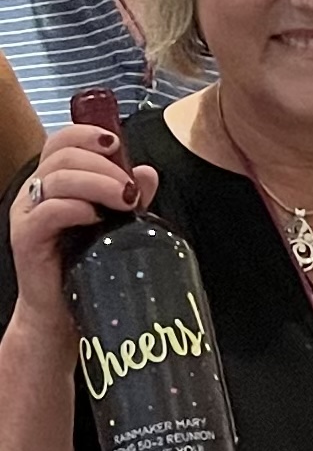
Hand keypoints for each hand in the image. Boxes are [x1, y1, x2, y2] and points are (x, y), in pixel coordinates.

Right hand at [10, 125, 157, 335]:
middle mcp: (35, 192)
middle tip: (129, 190)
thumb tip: (147, 172)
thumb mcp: (114, 224)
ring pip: (58, 178)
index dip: (89, 135)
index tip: (118, 145)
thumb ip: (128, 194)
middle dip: (104, 166)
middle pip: (64, 155)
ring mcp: (28, 214)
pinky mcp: (26, 239)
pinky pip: (48, 211)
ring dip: (98, 184)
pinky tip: (96, 219)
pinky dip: (76, 208)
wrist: (62, 315)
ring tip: (124, 201)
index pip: (63, 140)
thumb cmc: (85, 266)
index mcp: (54, 180)